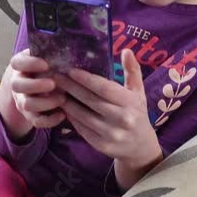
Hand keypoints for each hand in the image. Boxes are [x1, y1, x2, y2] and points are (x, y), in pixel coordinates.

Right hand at [9, 49, 69, 129]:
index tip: (46, 64)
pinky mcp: (29, 115)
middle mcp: (18, 83)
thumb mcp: (45, 58)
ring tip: (63, 98)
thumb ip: (52, 55)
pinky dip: (50, 120)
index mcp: (21, 66)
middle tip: (53, 83)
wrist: (36, 86)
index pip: (18, 62)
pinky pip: (36, 121)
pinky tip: (63, 114)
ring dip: (45, 103)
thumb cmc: (45, 69)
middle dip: (36, 85)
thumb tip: (73, 50)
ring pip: (26, 104)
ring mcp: (22, 100)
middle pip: (18, 85)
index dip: (30, 64)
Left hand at [52, 48, 160, 169]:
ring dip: (67, 102)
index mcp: (131, 102)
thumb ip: (132, 70)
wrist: (141, 146)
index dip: (86, 79)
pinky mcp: (101, 145)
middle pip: (90, 100)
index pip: (104, 89)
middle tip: (55, 76)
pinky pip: (81, 129)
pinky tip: (62, 107)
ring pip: (82, 116)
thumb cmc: (137, 113)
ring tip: (55, 90)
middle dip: (71, 87)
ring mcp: (111, 134)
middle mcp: (122, 119)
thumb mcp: (138, 91)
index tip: (70, 70)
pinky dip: (70, 117)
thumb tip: (126, 50)